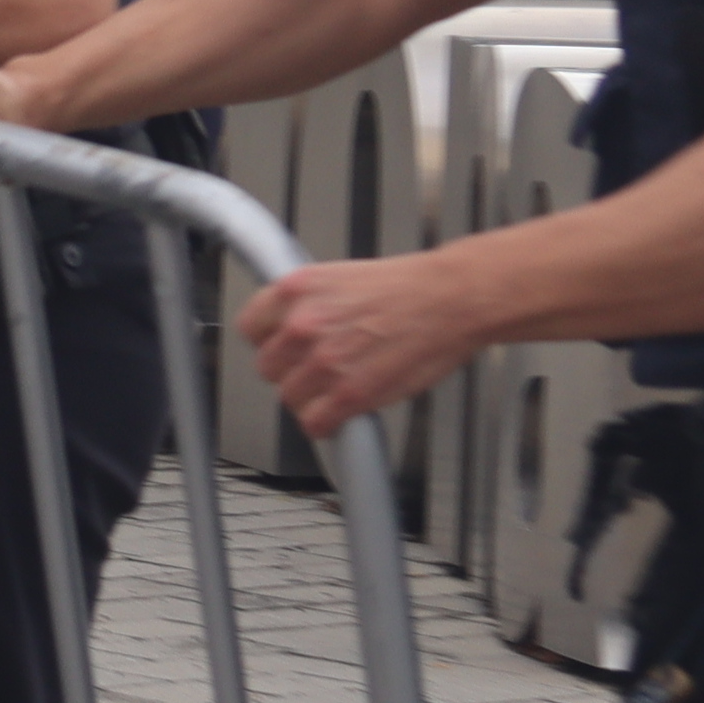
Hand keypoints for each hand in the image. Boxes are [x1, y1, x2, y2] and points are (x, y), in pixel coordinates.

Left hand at [234, 257, 491, 437]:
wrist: (452, 299)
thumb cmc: (409, 287)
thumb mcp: (341, 277)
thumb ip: (309, 304)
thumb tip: (289, 327)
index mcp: (296, 289)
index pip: (250, 328)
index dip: (269, 342)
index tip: (282, 348)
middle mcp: (303, 324)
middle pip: (268, 368)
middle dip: (291, 372)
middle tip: (317, 370)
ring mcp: (324, 361)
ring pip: (290, 399)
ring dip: (311, 399)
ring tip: (336, 390)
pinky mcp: (349, 394)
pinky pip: (315, 424)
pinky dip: (326, 425)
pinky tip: (342, 413)